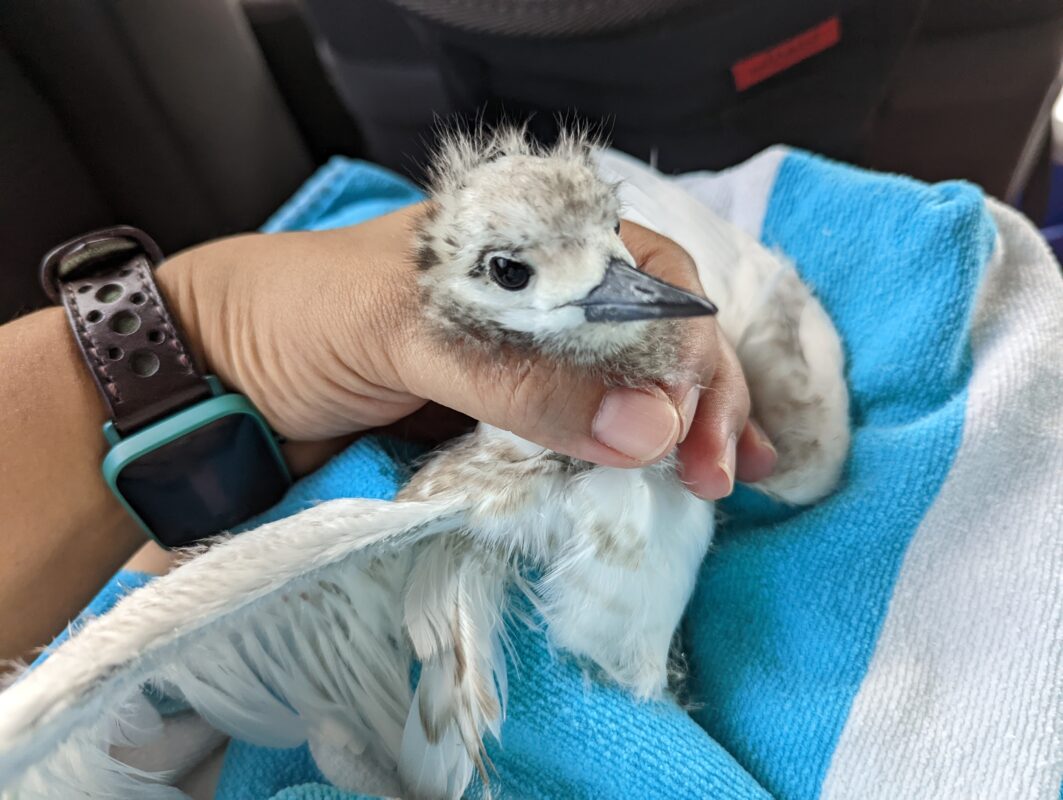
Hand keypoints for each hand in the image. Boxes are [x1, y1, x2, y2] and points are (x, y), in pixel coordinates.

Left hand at [159, 207, 775, 498]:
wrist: (218, 382)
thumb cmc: (302, 316)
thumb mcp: (410, 330)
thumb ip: (523, 376)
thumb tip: (649, 427)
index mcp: (523, 240)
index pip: (642, 277)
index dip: (684, 344)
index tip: (692, 420)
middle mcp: (538, 298)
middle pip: (654, 336)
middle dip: (702, 395)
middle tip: (721, 467)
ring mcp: (525, 364)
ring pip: (630, 391)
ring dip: (688, 433)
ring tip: (727, 481)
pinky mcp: (505, 422)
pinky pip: (584, 439)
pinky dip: (634, 464)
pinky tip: (677, 485)